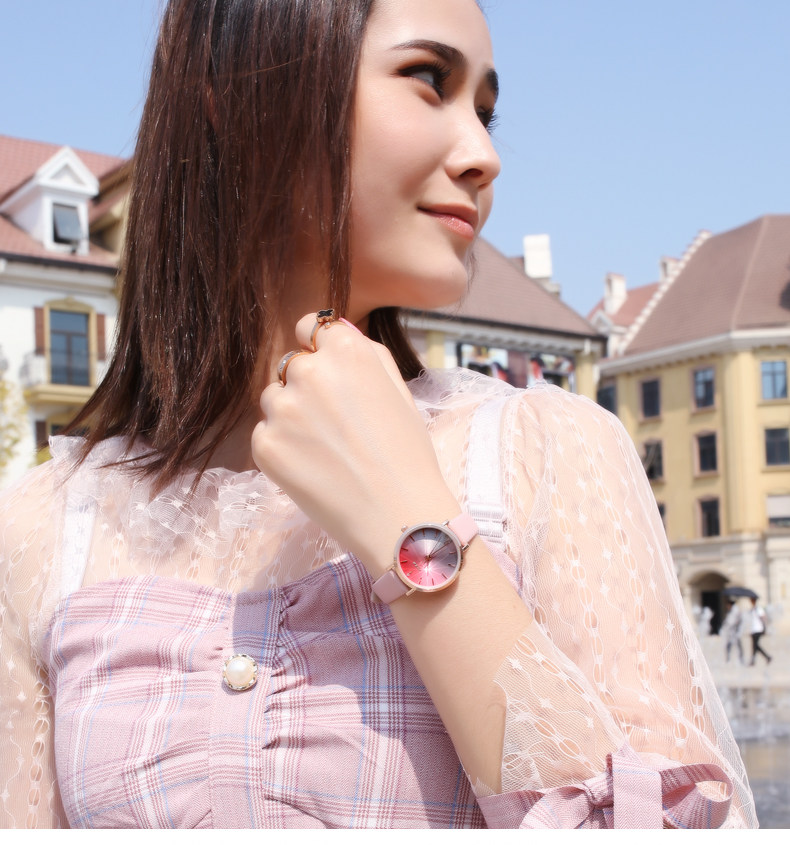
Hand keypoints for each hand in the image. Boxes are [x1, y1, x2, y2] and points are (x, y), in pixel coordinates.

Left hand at [252, 313, 459, 574]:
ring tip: (325, 448)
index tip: (330, 375)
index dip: (320, 350)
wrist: (398, 515)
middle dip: (307, 386)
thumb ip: (363, 352)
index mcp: (346, 350)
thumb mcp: (397, 388)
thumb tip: (332, 330)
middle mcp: (309, 370)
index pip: (309, 326)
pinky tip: (313, 468)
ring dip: (291, 415)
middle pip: (292, 364)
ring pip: (275, 398)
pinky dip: (283, 447)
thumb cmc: (407, 453)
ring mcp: (282, 408)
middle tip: (335, 424)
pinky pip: (265, 433)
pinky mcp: (264, 443)